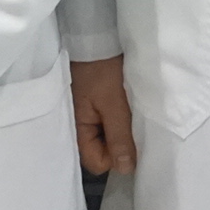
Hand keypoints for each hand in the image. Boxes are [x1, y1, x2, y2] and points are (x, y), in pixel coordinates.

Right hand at [70, 55, 135, 173]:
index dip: (116, 156)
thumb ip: (119, 137)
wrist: (95, 39)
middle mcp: (80, 128)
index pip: (97, 163)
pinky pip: (108, 126)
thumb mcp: (114, 104)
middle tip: (132, 124)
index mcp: (78, 130)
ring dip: (120, 131)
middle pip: (102, 153)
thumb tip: (125, 169)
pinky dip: (118, 121)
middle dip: (119, 144)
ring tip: (129, 114)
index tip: (130, 139)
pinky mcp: (95, 109)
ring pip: (107, 140)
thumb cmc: (102, 70)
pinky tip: (125, 109)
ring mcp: (87, 118)